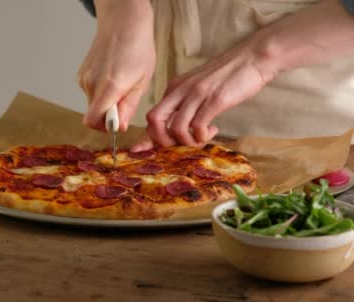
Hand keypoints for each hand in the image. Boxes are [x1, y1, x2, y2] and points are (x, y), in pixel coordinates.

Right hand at [78, 0, 154, 131]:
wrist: (122, 23)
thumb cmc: (138, 48)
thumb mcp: (142, 81)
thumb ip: (129, 107)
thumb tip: (120, 127)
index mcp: (110, 86)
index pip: (93, 120)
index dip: (105, 127)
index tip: (117, 123)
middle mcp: (92, 83)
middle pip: (93, 115)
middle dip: (108, 115)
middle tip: (124, 101)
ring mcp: (84, 78)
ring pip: (92, 104)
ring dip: (105, 102)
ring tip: (120, 84)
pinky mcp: (81, 74)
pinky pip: (90, 93)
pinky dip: (100, 92)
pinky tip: (112, 76)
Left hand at [132, 38, 276, 150]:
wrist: (253, 57)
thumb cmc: (227, 76)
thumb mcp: (198, 87)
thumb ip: (184, 103)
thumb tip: (173, 128)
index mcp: (175, 87)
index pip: (152, 115)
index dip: (147, 137)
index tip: (143, 150)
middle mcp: (181, 90)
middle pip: (154, 120)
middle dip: (161, 140)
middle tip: (180, 144)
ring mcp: (197, 94)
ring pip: (176, 127)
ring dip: (187, 141)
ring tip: (201, 138)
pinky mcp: (215, 100)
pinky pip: (198, 126)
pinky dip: (202, 136)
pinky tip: (212, 130)